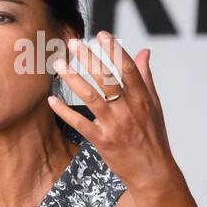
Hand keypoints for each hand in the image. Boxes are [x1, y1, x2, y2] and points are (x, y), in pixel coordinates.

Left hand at [46, 30, 178, 193]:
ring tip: (59, 64)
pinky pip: (80, 123)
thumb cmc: (153, 136)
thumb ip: (145, 77)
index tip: (101, 34)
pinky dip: (65, 111)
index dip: (115, 50)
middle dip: (89, 58)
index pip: (128, 68)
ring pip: (90, 97)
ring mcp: (114, 126)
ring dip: (73, 79)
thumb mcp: (154, 105)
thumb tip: (144, 51)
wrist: (152, 172)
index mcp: (142, 99)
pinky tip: (52, 100)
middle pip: (106, 79)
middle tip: (73, 42)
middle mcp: (128, 110)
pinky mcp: (102, 141)